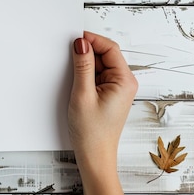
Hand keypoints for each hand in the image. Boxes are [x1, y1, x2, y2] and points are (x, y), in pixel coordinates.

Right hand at [68, 31, 136, 194]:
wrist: (94, 156)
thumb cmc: (91, 131)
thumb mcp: (82, 94)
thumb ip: (82, 66)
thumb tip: (81, 43)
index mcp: (124, 80)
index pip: (110, 48)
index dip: (92, 40)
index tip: (74, 38)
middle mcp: (124, 82)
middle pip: (106, 54)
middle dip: (88, 52)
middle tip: (68, 54)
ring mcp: (117, 88)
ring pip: (100, 65)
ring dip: (86, 64)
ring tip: (72, 75)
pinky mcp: (109, 94)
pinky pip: (98, 76)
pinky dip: (86, 74)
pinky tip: (76, 81)